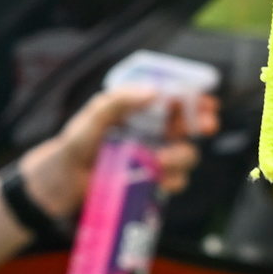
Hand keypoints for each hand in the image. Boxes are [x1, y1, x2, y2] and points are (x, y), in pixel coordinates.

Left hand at [19, 80, 219, 222]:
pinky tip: (161, 180)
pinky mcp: (153, 180)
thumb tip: (153, 93)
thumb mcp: (95, 115)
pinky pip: (176, 180)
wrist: (65, 180)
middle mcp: (155, 131)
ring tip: (161, 160)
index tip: (207, 101)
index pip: (177, 98)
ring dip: (182, 156)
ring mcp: (156, 156)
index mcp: (143, 109)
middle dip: (203, 124)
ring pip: (187, 153)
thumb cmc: (78, 142)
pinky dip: (173, 180)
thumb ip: (119, 100)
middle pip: (191, 125)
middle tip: (206, 125)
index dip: (196, 98)